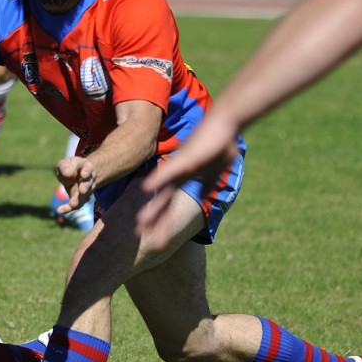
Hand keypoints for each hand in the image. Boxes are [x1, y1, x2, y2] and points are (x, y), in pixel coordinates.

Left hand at [55, 156, 96, 212]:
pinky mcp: (81, 199)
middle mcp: (88, 180)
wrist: (79, 174)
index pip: (88, 169)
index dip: (86, 172)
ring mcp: (86, 191)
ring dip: (79, 200)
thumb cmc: (71, 167)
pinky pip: (77, 205)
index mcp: (86, 168)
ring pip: (84, 196)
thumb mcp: (66, 163)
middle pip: (88, 184)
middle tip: (82, 191)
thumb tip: (68, 174)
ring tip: (73, 205)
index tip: (84, 175)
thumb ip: (65, 167)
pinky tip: (60, 211)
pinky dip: (68, 208)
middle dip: (85, 187)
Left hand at [137, 121, 239, 248]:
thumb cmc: (219, 145)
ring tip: (141, 223)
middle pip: (161, 201)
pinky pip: (170, 171)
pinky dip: (159, 180)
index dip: (161, 220)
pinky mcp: (186, 158)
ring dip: (152, 207)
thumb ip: (204, 187)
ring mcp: (179, 166)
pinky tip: (146, 188)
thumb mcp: (212, 174)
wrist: (224, 124)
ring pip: (161, 190)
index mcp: (182, 179)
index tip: (154, 238)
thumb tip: (201, 199)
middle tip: (138, 234)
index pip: (168, 203)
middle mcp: (176, 173)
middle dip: (151, 218)